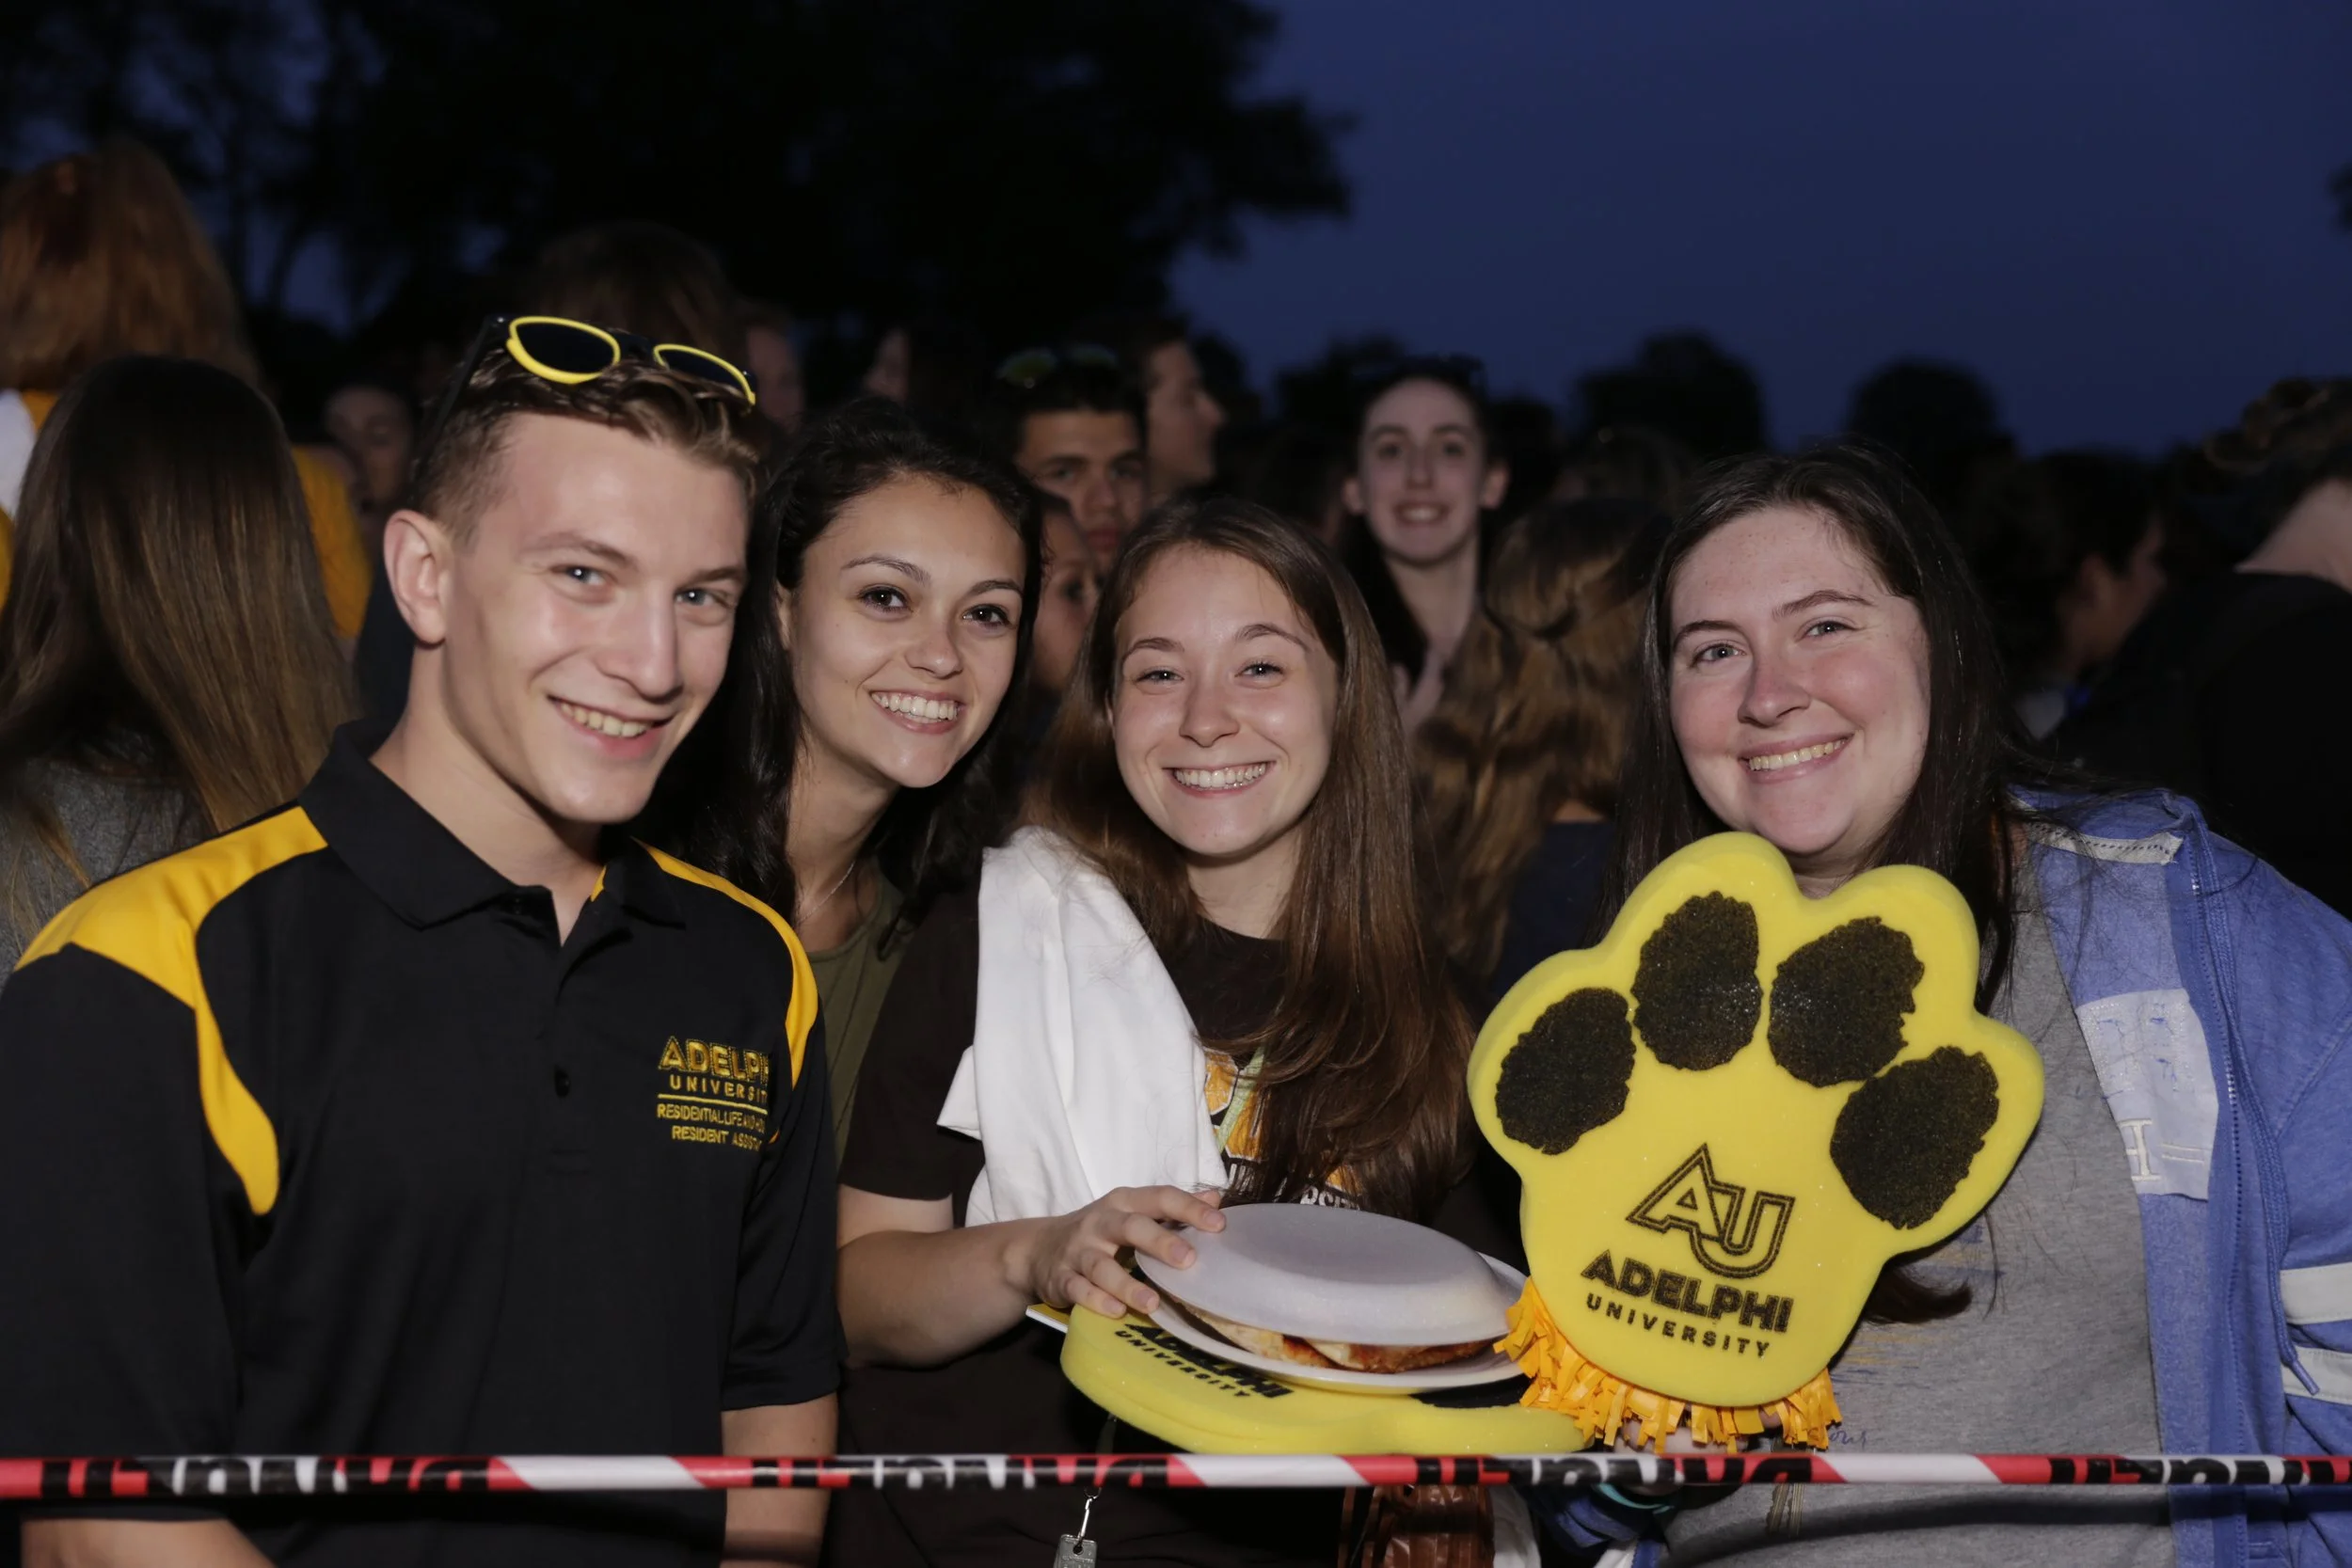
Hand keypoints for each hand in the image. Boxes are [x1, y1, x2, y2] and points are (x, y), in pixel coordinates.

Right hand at [1024, 1186, 1222, 1317]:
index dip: (1189, 1208)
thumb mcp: (1132, 1212)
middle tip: (1188, 1259)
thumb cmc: (1099, 1232)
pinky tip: (1116, 1312)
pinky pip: (1078, 1290)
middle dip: (1159, 1241)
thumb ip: (1171, 1209)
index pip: (1159, 1198)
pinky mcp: (1062, 1279)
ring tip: (1152, 1302)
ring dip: (1126, 1284)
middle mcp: (1100, 1223)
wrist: (1037, 1250)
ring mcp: (1078, 1252)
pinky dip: (1096, 1301)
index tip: (1219, 1223)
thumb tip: (1215, 1199)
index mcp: (1124, 1202)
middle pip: (1130, 1226)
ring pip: (1102, 1266)